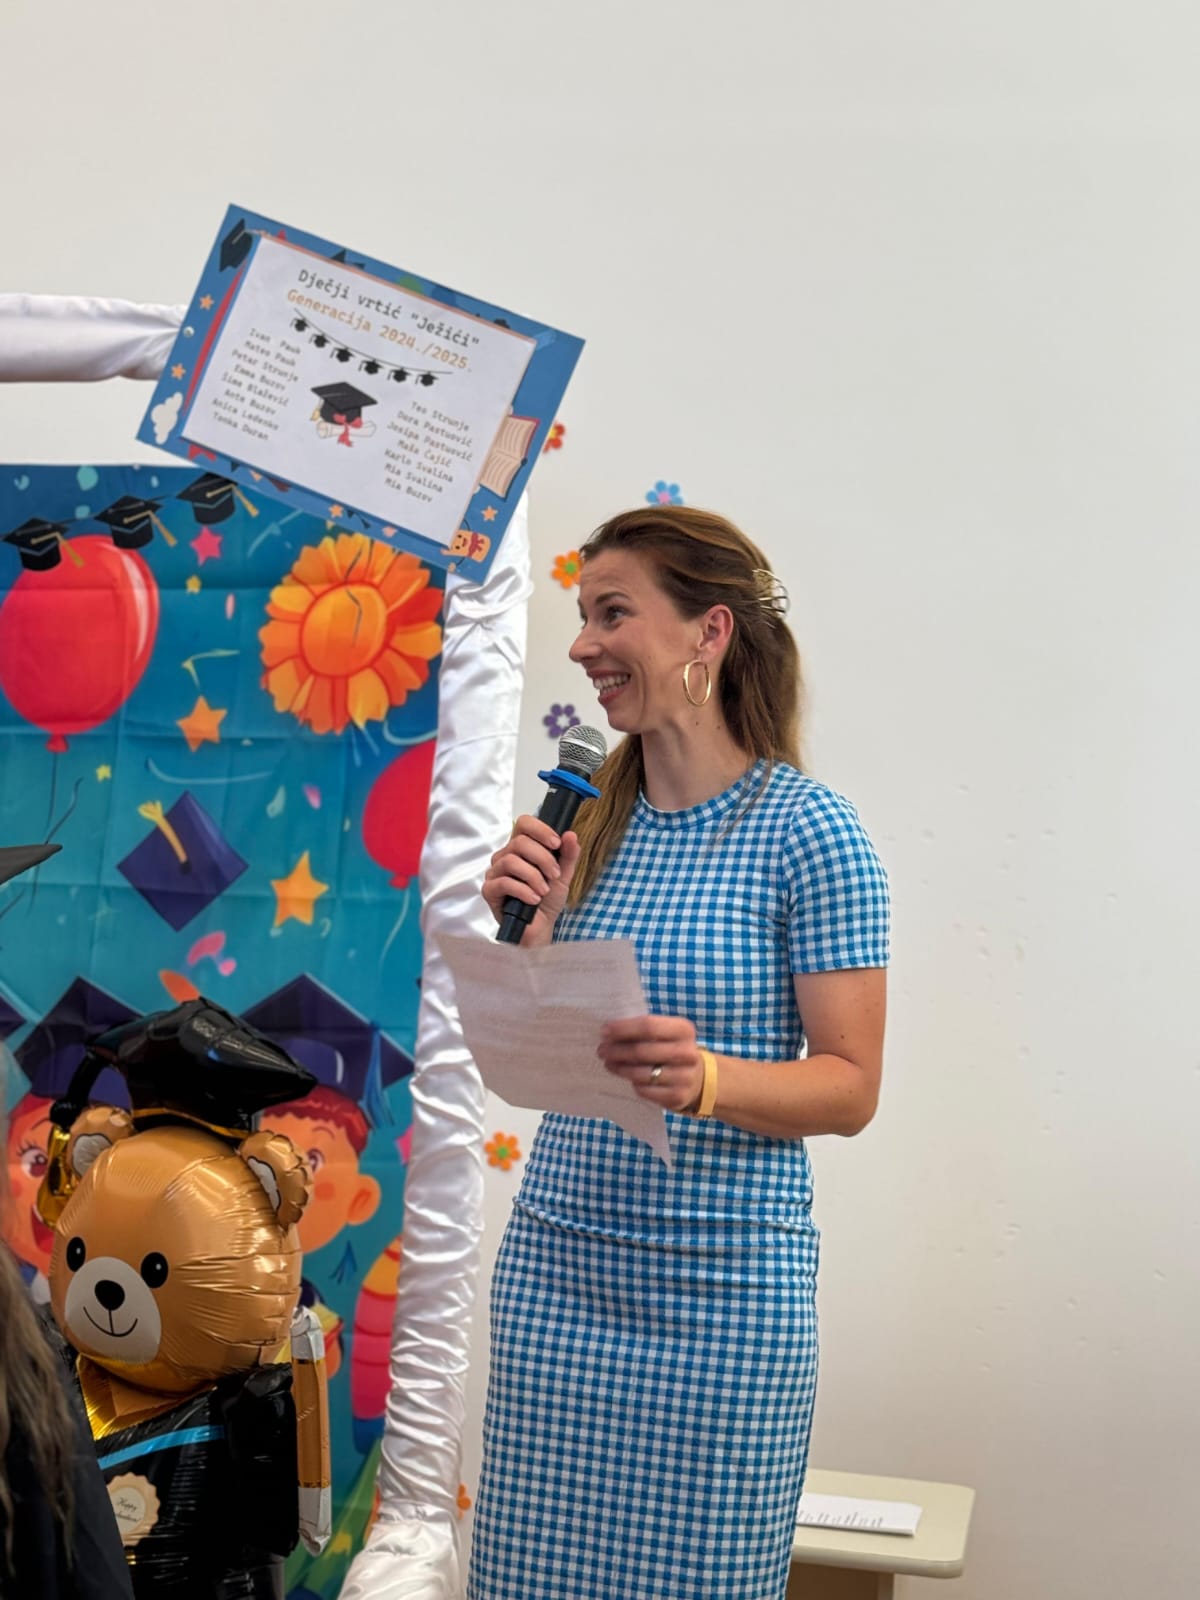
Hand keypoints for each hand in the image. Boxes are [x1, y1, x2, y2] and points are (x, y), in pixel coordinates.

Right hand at [482, 816, 580, 946]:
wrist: (541, 928)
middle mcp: (505, 856)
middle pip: (519, 842)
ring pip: (511, 861)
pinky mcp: (489, 891)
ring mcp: (495, 873)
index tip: (556, 843)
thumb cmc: (547, 900)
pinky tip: (534, 899)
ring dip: (533, 876)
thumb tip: (570, 835)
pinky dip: (523, 891)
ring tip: (544, 891)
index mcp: (521, 848)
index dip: (540, 830)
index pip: (523, 823)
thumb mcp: (563, 875)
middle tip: (554, 875)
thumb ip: (568, 855)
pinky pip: (504, 883)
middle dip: (543, 858)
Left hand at [599, 1015, 704, 1113]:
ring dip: (620, 1068)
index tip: (604, 1031)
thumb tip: (609, 1032)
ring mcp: (685, 1077)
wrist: (699, 1079)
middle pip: (642, 1051)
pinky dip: (633, 1084)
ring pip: (641, 1073)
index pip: (648, 1026)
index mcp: (684, 1030)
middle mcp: (687, 1053)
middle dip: (617, 1050)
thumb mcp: (667, 1033)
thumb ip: (644, 1030)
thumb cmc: (672, 1050)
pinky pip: (645, 1090)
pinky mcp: (678, 1097)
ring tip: (609, 1063)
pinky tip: (628, 1078)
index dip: (623, 1028)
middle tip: (602, 1050)